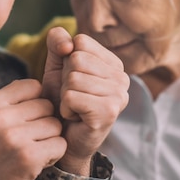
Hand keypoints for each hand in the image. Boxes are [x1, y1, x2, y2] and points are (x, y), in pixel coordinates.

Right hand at [0, 80, 65, 179]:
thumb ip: (9, 100)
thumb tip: (37, 85)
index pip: (33, 86)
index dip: (36, 102)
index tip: (27, 119)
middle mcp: (0, 116)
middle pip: (47, 105)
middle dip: (44, 122)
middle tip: (30, 139)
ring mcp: (14, 137)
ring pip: (55, 125)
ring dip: (49, 139)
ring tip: (31, 150)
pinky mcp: (28, 157)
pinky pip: (60, 144)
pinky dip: (53, 155)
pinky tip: (37, 162)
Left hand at [41, 27, 128, 175]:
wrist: (63, 137)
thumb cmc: (62, 100)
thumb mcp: (56, 65)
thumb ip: (58, 42)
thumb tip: (68, 45)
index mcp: (113, 63)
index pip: (81, 42)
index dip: (66, 60)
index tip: (73, 80)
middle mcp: (122, 78)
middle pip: (76, 59)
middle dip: (64, 79)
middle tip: (73, 97)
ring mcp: (119, 95)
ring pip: (73, 78)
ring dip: (65, 95)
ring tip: (74, 107)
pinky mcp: (108, 112)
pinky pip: (71, 97)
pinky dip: (65, 108)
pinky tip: (75, 117)